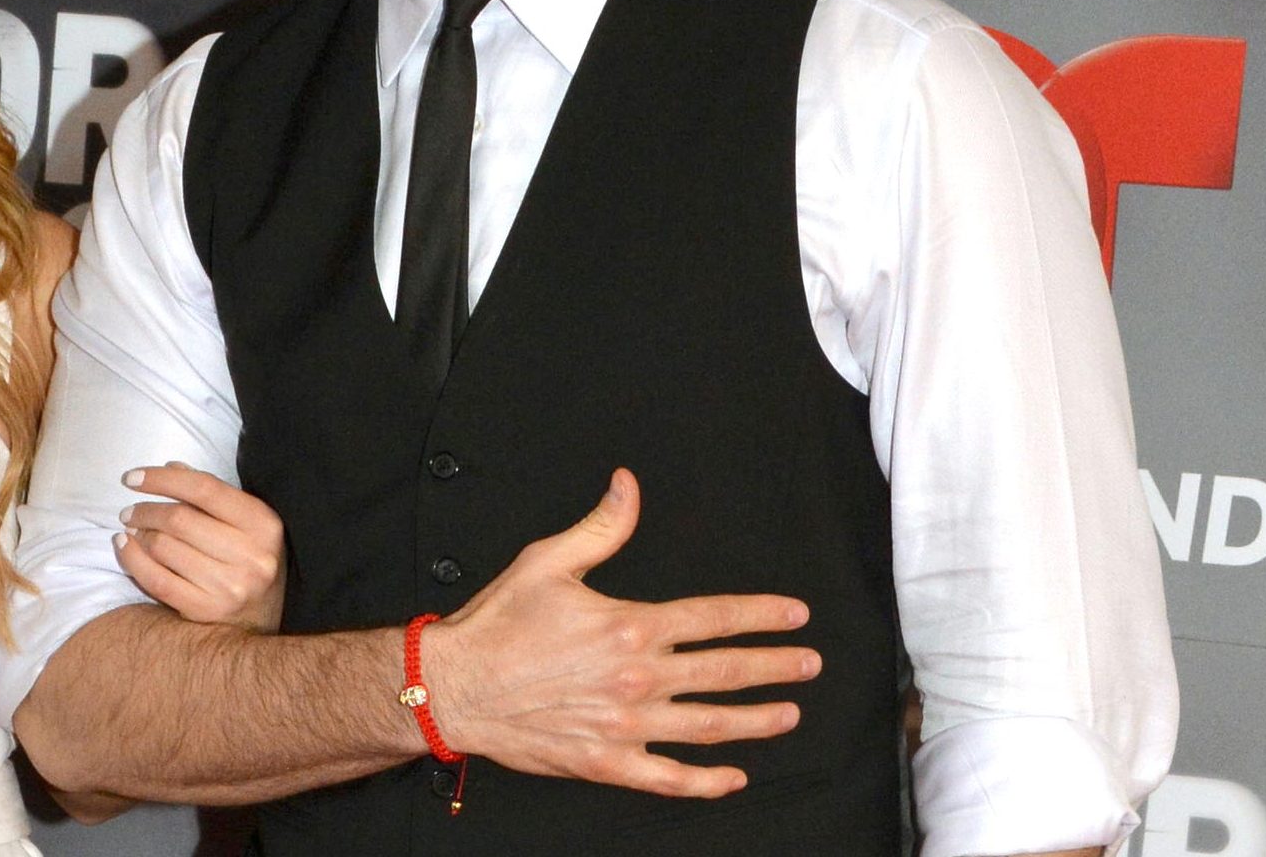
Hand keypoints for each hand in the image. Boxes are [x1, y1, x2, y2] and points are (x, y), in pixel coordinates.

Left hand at [116, 462, 286, 631]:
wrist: (266, 615)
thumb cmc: (250, 557)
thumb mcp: (245, 520)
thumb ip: (211, 494)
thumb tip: (171, 467)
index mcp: (262, 523)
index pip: (204, 489)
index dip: (162, 479)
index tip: (131, 478)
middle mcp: (250, 555)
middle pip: (179, 520)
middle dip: (144, 511)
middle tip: (129, 511)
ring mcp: (229, 586)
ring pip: (164, 548)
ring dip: (138, 534)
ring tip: (132, 530)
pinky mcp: (206, 611)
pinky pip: (156, 580)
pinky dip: (132, 559)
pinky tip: (124, 547)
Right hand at [416, 468, 816, 796]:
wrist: (456, 687)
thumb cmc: (498, 625)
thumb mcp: (548, 561)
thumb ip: (601, 527)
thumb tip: (629, 485)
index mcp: (630, 626)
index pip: (713, 617)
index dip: (761, 615)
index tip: (795, 615)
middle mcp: (638, 678)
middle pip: (725, 672)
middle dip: (775, 667)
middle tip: (809, 665)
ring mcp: (627, 725)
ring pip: (710, 726)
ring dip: (757, 720)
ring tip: (789, 714)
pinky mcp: (608, 764)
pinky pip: (670, 778)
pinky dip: (707, 781)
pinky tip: (733, 777)